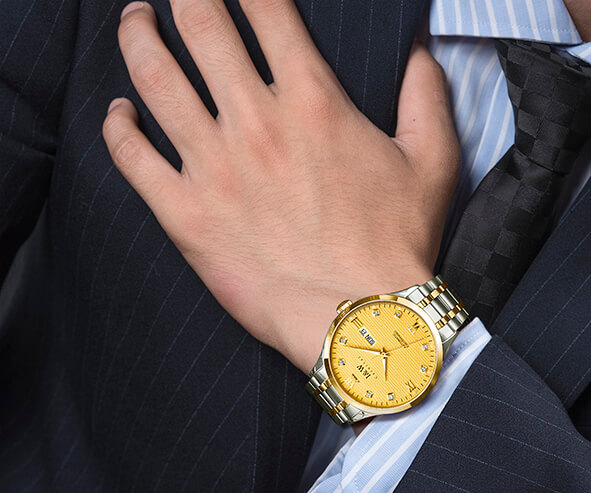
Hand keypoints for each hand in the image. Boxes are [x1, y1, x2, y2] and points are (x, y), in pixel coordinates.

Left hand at [103, 0, 459, 372]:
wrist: (362, 322)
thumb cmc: (397, 246)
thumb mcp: (433, 163)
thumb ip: (427, 94)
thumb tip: (419, 48)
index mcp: (312, 101)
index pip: (265, 7)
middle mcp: (256, 123)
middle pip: (198, 23)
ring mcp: (214, 169)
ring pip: (153, 77)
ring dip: (137, 36)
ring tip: (135, 21)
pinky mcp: (186, 215)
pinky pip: (131, 156)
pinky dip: (116, 125)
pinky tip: (118, 112)